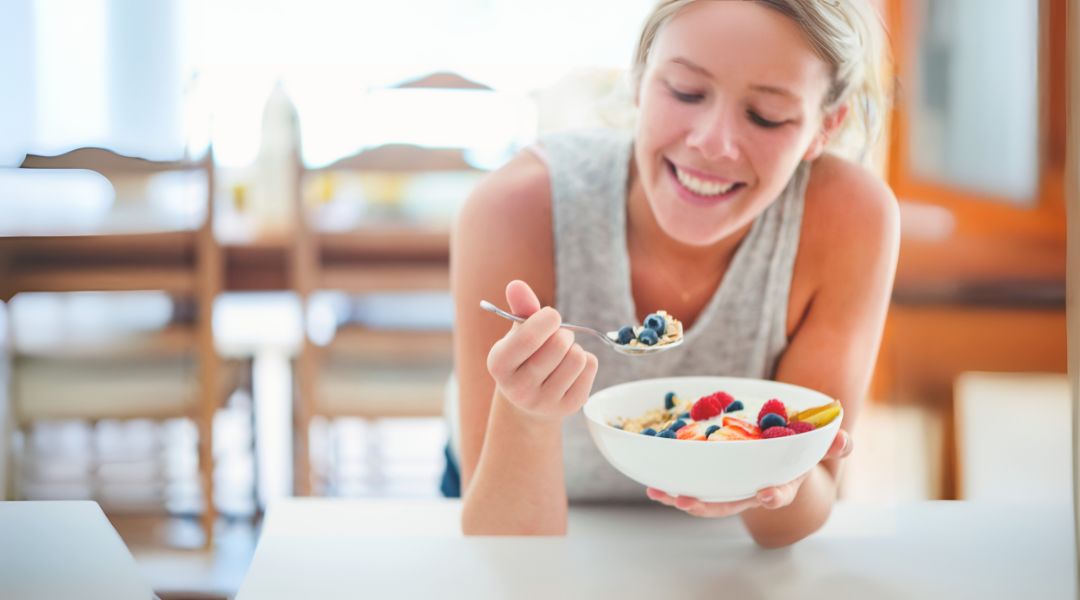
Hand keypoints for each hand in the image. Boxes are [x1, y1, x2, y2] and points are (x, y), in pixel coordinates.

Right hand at [486, 280, 598, 420]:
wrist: (529, 400)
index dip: (547, 318)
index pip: (529, 337)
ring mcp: (544, 402)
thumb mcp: (517, 332)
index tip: (551, 317)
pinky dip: (586, 360)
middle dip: (563, 333)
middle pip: (559, 345)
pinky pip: (591, 367)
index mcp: (499, 365)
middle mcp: (518, 389)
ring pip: (578, 357)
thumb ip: (520, 308)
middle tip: (556, 337)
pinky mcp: (569, 407)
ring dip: (574, 347)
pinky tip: (571, 368)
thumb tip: (516, 284)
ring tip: (563, 354)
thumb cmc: (524, 356)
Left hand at [646, 429, 852, 515]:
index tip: (767, 495)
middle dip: (708, 506)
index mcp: (781, 482)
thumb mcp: (819, 443)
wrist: (782, 455)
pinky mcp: (714, 481)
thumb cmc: (801, 449)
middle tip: (687, 501)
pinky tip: (652, 484)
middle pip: (730, 504)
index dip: (774, 496)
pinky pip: (692, 486)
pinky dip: (672, 486)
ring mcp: (731, 488)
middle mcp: (752, 491)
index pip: (779, 493)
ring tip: (661, 493)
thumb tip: (844, 440)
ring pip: (706, 500)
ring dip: (682, 498)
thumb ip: (832, 442)